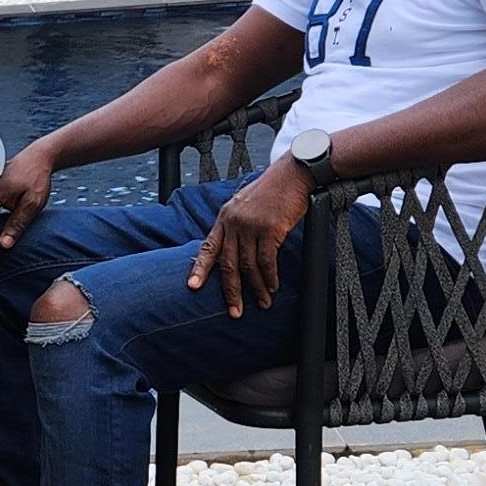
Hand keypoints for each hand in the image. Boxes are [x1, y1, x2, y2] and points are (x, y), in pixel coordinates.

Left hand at [187, 156, 311, 315]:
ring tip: (262, 301)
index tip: (193, 286)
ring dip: (256, 288)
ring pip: (249, 265)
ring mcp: (251, 225)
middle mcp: (234, 222)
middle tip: (235, 311)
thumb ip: (236, 225)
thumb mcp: (245, 204)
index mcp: (225, 217)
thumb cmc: (272, 190)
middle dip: (231, 290)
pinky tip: (273, 285)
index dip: (200, 268)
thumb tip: (234, 250)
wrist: (293, 174)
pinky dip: (270, 277)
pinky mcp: (270, 229)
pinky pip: (267, 260)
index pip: (208, 247)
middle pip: (228, 263)